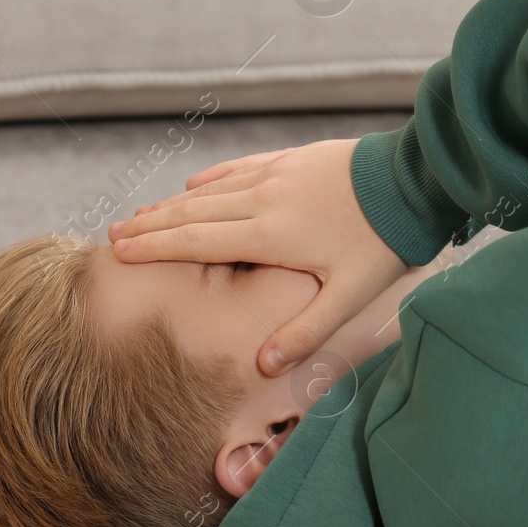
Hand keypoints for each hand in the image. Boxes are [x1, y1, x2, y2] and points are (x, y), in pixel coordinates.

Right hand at [107, 138, 409, 374]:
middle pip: (193, 213)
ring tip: (143, 214)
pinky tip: (195, 184)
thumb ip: (305, 331)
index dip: (156, 248)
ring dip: (173, 203)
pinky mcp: (292, 159)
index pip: (198, 243)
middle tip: (114, 234)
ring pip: (211, 190)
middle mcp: (264, 200)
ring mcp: (276, 175)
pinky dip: (211, 179)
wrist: (413, 180)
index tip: (121, 252)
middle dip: (151, 225)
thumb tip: (264, 367)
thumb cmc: (384, 241)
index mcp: (271, 236)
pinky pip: (239, 168)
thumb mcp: (349, 295)